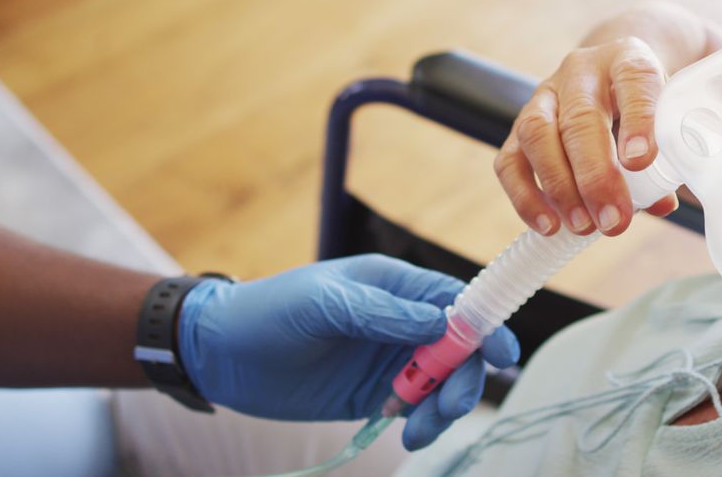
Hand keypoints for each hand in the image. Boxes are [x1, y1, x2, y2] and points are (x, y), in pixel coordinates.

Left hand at [177, 254, 519, 449]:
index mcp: (395, 286)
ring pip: (441, 384)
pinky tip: (405, 435)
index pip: (456, 301)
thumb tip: (440, 322)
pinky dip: (421, 425)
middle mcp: (401, 321)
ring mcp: (390, 359)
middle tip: (447, 407)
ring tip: (418, 431)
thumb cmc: (269, 312)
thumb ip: (381, 312)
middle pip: (458, 349)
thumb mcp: (323, 303)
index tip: (500, 355)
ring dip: (443, 408)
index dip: (484, 326)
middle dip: (463, 378)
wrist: (220, 355)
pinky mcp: (376, 393)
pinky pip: (415, 409)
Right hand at [495, 36, 678, 237]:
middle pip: (579, 117)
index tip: (641, 162)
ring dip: (558, 186)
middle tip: (614, 221)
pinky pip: (509, 161)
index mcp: (626, 59)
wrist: (612, 80)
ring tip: (583, 226)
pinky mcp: (518, 127)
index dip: (637, 121)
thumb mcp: (666, 118)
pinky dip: (525, 196)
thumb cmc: (646, 107)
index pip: (633, 80)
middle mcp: (580, 72)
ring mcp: (543, 97)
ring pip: (537, 134)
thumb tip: (660, 203)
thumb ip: (666, 158)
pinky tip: (549, 225)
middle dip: (595, 175)